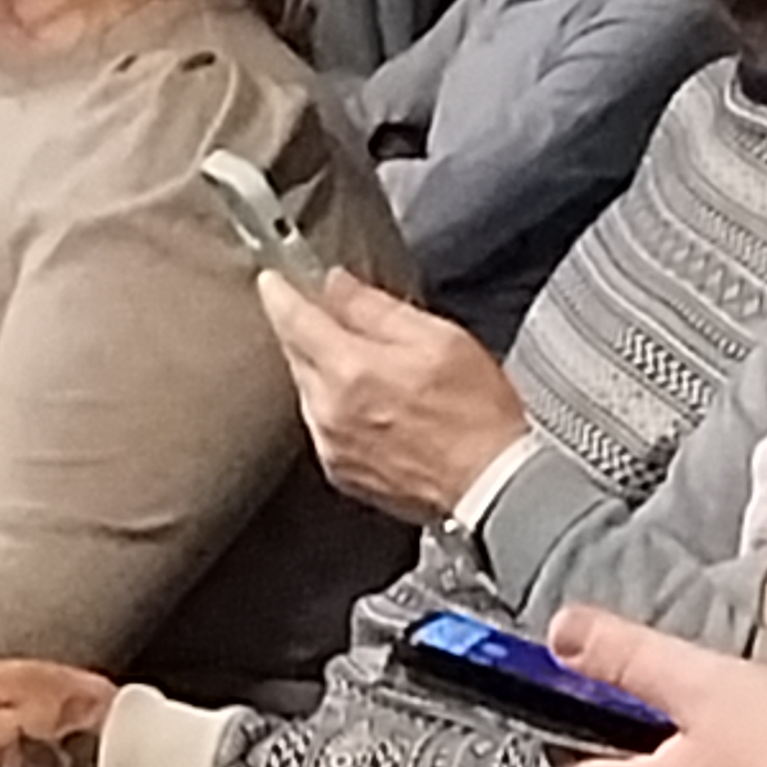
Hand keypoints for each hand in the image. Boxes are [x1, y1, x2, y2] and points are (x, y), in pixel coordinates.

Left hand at [257, 265, 528, 523]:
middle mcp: (330, 410)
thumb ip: (378, 309)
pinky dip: (336, 410)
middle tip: (327, 316)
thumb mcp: (439, 339)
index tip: (274, 280)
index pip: (295, 320)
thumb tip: (338, 286)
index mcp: (351, 370)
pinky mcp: (342, 472)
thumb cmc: (478, 416)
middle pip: (296, 355)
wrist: (493, 486)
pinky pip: (323, 426)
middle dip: (306, 331)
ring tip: (367, 369)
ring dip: (324, 373)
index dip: (281, 293)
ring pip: (308, 392)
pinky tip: (372, 408)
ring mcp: (333, 445)